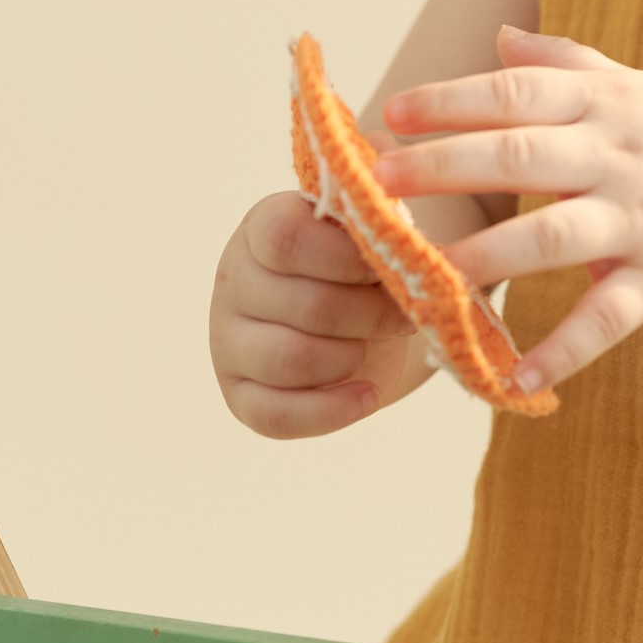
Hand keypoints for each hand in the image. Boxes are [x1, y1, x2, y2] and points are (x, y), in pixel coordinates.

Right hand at [209, 190, 423, 437]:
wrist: (348, 318)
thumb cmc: (359, 268)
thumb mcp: (366, 238)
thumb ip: (379, 233)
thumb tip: (414, 250)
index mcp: (262, 227)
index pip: (286, 238)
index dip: (347, 258)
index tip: (388, 268)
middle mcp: (234, 281)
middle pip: (305, 305)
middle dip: (371, 315)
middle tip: (404, 317)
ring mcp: (228, 341)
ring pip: (290, 359)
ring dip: (351, 358)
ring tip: (373, 347)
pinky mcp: (239, 395)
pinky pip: (276, 414)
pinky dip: (332, 411)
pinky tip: (368, 395)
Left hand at [377, 27, 642, 396]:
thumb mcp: (634, 85)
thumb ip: (564, 61)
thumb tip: (498, 34)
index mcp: (604, 104)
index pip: (518, 93)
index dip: (453, 101)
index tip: (391, 115)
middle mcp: (618, 156)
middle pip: (524, 156)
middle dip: (448, 166)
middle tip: (382, 182)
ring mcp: (640, 219)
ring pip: (557, 235)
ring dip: (492, 256)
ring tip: (430, 276)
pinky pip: (608, 316)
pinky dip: (564, 348)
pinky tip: (516, 376)